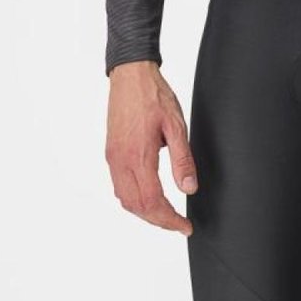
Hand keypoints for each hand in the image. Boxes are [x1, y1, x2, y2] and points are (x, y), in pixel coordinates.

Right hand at [105, 60, 198, 235]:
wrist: (130, 74)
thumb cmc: (153, 95)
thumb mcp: (176, 125)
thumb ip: (182, 159)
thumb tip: (189, 188)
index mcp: (138, 156)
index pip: (152, 202)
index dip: (170, 220)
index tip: (185, 226)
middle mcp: (121, 161)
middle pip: (136, 206)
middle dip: (158, 220)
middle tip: (178, 223)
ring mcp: (113, 158)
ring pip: (124, 199)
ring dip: (144, 211)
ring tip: (166, 214)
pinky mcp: (111, 152)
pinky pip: (119, 185)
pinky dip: (133, 199)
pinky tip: (148, 195)